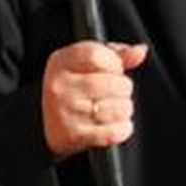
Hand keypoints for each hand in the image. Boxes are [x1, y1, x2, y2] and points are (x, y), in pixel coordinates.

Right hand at [41, 41, 146, 159]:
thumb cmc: (71, 90)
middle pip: (114, 83)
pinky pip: (113, 132)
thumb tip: (139, 51)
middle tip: (115, 93)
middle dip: (124, 89)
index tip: (114, 71)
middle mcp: (60, 85)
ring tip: (114, 109)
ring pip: (118, 108)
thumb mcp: (84, 65)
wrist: (46, 123)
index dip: (115, 64)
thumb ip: (114, 54)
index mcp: (61, 62)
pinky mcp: (74, 135)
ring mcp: (66, 110)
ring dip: (124, 110)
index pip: (98, 55)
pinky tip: (115, 125)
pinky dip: (122, 129)